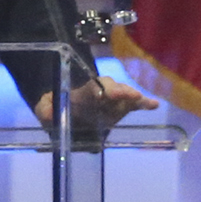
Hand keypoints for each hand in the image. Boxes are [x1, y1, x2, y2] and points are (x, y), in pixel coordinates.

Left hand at [36, 77, 159, 142]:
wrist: (62, 110)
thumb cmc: (54, 109)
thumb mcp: (45, 111)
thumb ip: (46, 111)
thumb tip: (46, 113)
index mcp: (78, 95)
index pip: (89, 89)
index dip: (97, 90)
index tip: (104, 93)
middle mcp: (98, 94)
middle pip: (109, 88)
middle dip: (118, 91)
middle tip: (130, 96)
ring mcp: (111, 101)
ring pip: (122, 95)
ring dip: (131, 97)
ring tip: (141, 101)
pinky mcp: (121, 108)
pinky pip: (133, 105)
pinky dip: (143, 104)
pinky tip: (154, 104)